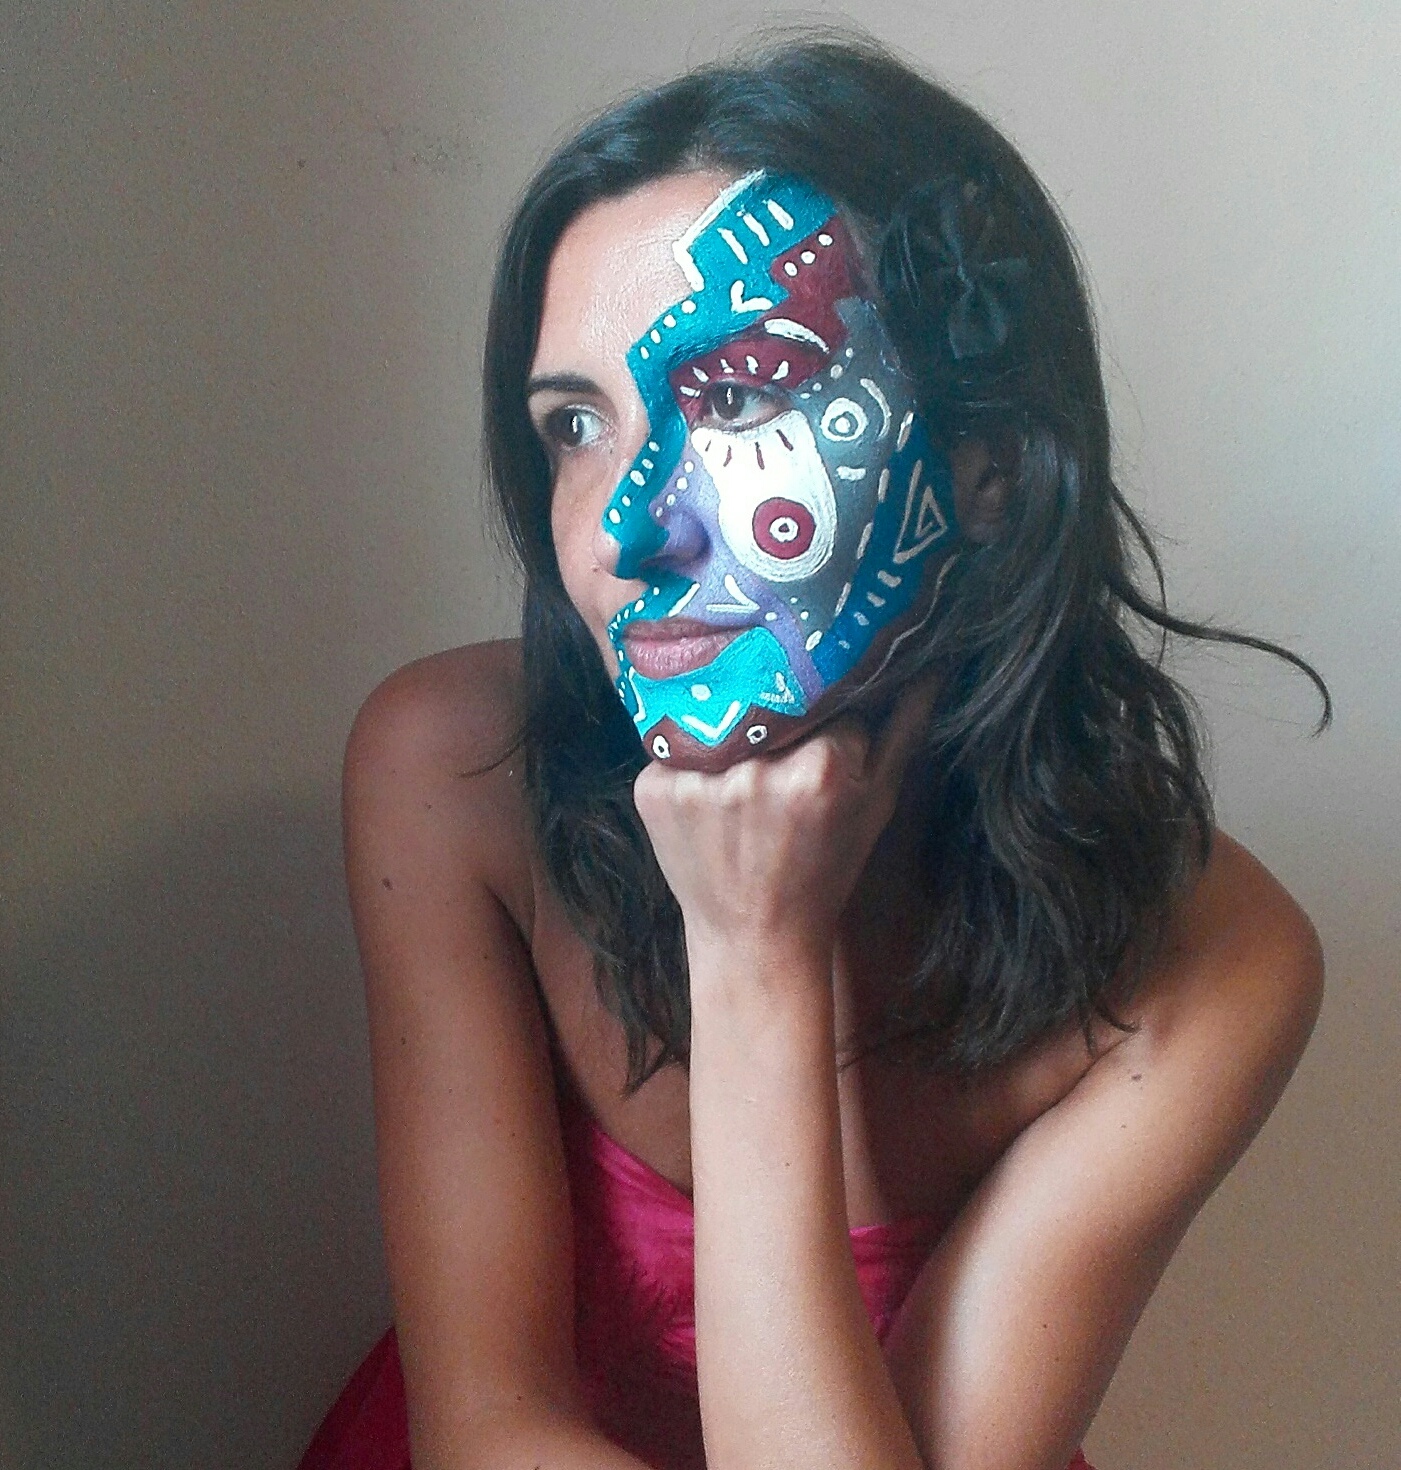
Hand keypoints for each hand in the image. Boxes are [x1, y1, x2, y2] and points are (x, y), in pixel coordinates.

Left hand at [632, 679, 936, 980]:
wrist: (754, 939)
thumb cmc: (824, 871)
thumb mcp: (877, 805)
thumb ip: (904, 730)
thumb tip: (931, 663)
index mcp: (822, 770)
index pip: (828, 699)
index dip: (830, 720)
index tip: (826, 745)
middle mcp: (757, 770)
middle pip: (772, 703)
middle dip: (780, 719)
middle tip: (780, 750)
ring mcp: (698, 781)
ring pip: (723, 718)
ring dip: (733, 735)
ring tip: (743, 772)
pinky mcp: (654, 789)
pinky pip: (674, 744)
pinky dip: (690, 759)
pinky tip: (704, 795)